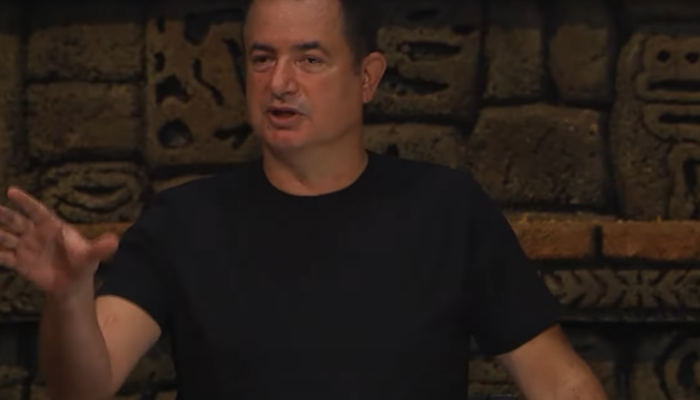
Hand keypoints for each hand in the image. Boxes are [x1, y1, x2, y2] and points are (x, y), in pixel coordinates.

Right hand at [0, 187, 118, 296]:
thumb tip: (115, 241)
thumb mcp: (92, 257)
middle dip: (4, 215)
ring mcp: (25, 247)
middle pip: (16, 221)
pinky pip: (4, 257)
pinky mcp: (19, 263)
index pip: (37, 211)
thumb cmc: (83, 263)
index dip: (25, 201)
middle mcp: (35, 233)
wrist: (72, 284)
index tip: (12, 191)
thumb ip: (99, 249)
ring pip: (6, 237)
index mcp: (52, 226)